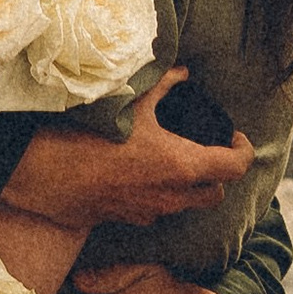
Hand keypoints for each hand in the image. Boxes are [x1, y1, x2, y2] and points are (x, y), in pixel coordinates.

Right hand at [3, 69, 250, 230]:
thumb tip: (182, 72)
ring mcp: (152, 212)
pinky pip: (156, 211)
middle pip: (216, 194)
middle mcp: (174, 196)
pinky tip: (142, 176)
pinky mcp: (129, 220)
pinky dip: (160, 196)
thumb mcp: (133, 102)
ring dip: (188, 188)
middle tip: (207, 153)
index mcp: (185, 166)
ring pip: (186, 206)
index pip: (236, 167)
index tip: (234, 138)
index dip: (243, 151)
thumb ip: (164, 85)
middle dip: (217, 176)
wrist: (49, 173)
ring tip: (173, 163)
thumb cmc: (92, 135)